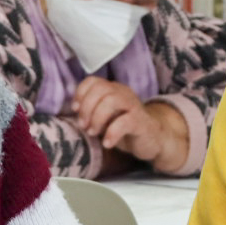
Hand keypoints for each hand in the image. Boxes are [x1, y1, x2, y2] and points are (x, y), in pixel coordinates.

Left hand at [72, 77, 188, 172]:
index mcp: (113, 90)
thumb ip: (91, 110)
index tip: (76, 110)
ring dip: (97, 118)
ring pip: (112, 101)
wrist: (152, 140)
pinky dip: (112, 133)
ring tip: (94, 133)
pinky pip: (125, 122)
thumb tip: (73, 109)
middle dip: (87, 108)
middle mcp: (123, 94)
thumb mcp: (104, 117)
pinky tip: (107, 143)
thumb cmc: (124, 128)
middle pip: (100, 89)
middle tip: (84, 126)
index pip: (93, 81)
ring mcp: (133, 106)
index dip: (80, 93)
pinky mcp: (141, 122)